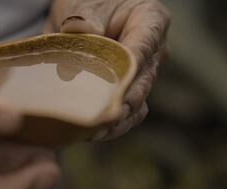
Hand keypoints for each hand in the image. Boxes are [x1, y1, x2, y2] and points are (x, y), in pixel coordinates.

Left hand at [45, 0, 170, 139]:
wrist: (79, 14)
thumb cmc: (88, 1)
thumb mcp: (84, 1)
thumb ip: (85, 16)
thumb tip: (81, 32)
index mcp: (150, 22)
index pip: (143, 48)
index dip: (130, 72)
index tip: (116, 91)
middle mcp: (150, 52)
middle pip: (142, 82)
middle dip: (122, 104)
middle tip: (103, 119)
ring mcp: (138, 74)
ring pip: (135, 104)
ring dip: (117, 120)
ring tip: (95, 133)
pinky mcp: (122, 90)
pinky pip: (124, 113)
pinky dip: (110, 125)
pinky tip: (92, 134)